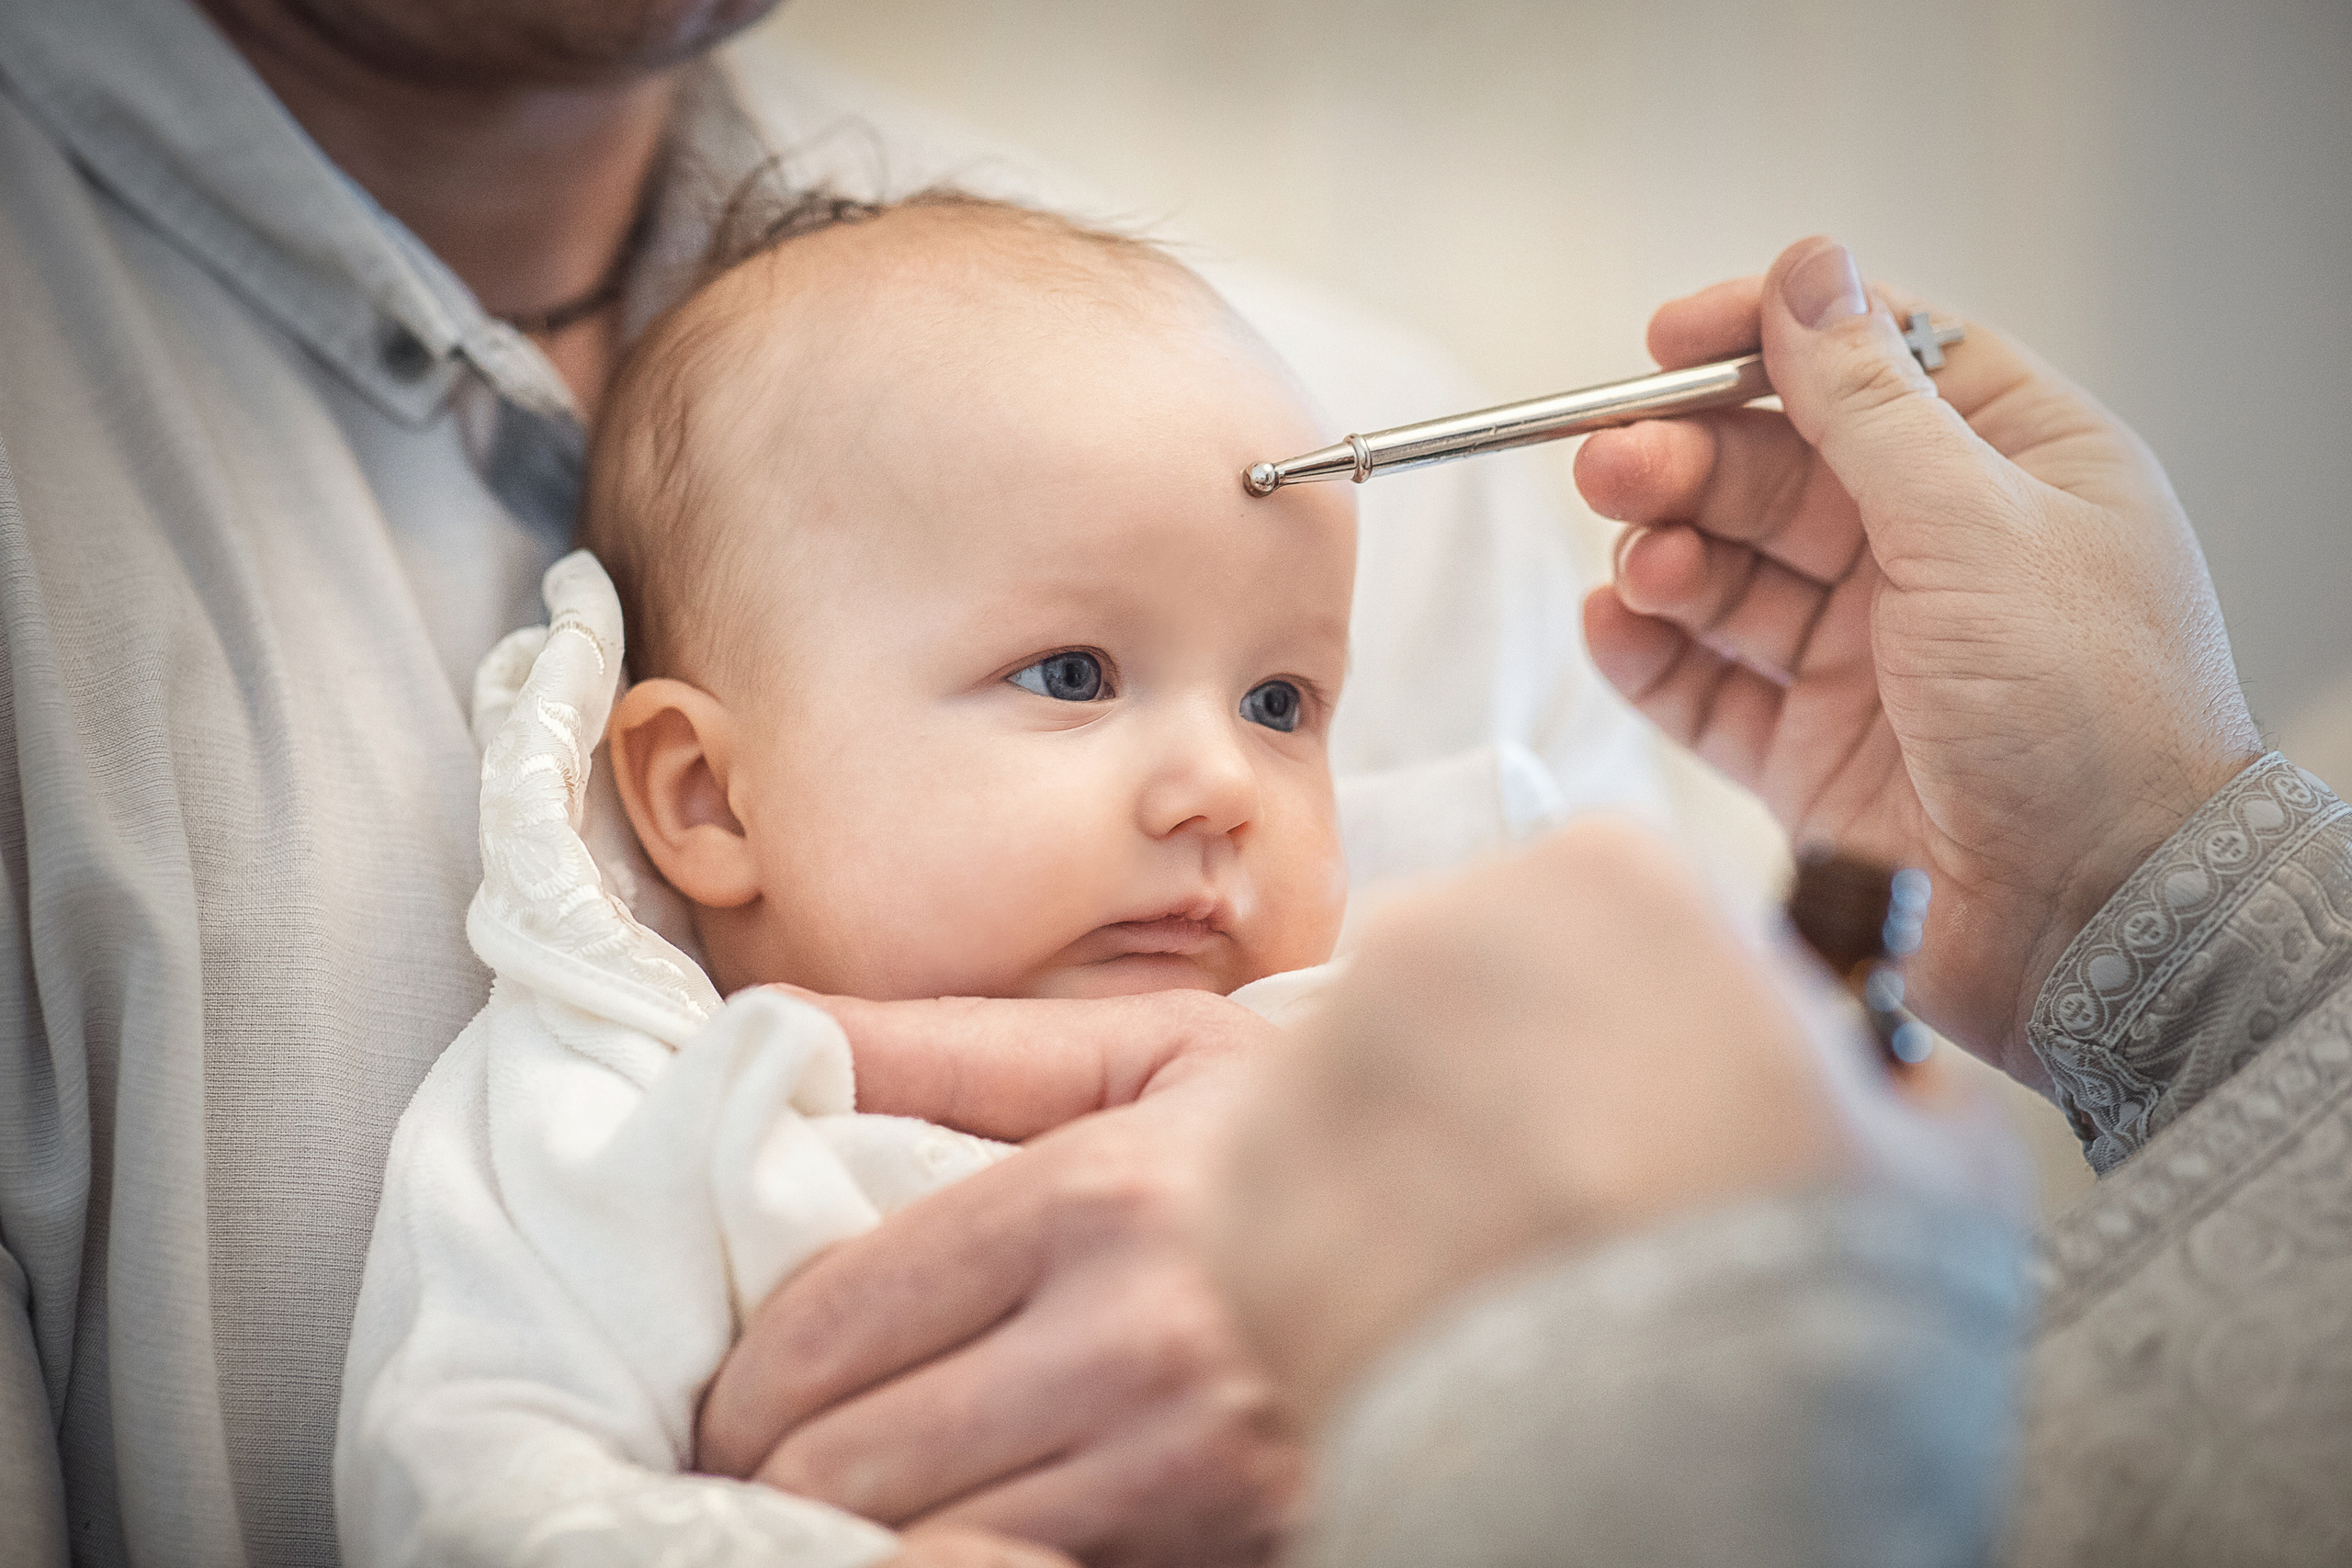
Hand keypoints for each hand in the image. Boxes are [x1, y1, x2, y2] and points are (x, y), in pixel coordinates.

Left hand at [697, 990, 1300, 1567]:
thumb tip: (768, 1029)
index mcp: (1091, 1200)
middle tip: (767, 1456)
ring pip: (916, 1545)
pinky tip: (958, 1519)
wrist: (1503, 1222)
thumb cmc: (1294, 1132)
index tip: (739, 1387)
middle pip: (848, 1459)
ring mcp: (1185, 1466)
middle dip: (777, 1467)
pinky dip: (959, 1559)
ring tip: (852, 1491)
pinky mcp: (1223, 1545)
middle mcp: (1133, 1342)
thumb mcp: (1138, 1053)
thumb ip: (947, 1047)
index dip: (745, 1375)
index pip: (827, 1324)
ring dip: (855, 1525)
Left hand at [1211, 819, 1846, 1429]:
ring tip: (1504, 1269)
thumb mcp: (1935, 1146)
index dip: (1642, 1010)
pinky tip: (1424, 1311)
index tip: (1664, 1100)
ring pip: (1374, 1082)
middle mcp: (1440, 927)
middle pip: (1474, 983)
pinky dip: (1344, 1245)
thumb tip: (1865, 1074)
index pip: (1608, 909)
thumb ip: (1879, 1066)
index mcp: (1607, 878)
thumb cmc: (1818, 1289)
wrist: (1672, 1461)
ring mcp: (1322, 1051)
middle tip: (1580, 1193)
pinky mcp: (1242, 1178)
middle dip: (1518, 1069)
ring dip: (1424, 1152)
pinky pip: (1295, 1187)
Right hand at [1579, 236, 2260, 1080]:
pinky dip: (1650, 654)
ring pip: (1730, 573)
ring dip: (1665, 554)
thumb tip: (1809, 267)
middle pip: (1777, 468)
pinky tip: (1617, 628)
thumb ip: (1869, 401)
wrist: (2104, 923)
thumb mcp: (1977, 524)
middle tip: (1613, 463)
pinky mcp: (1809, 750)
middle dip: (1688, 459)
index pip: (1872, 361)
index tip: (1671, 340)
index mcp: (2011, 470)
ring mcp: (1868, 655)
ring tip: (1639, 567)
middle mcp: (1936, 553)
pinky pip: (1705, 683)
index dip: (1767, 339)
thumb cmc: (2092, 718)